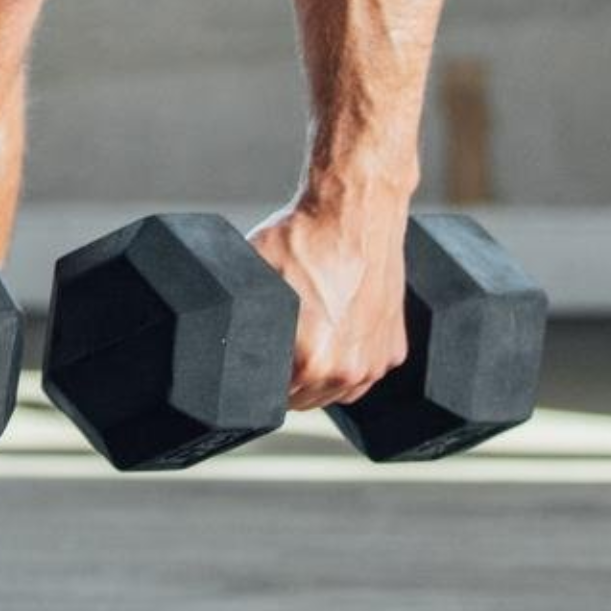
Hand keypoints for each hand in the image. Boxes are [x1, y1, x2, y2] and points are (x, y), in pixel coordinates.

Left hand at [245, 206, 407, 411]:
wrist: (355, 210)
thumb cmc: (303, 239)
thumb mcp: (253, 279)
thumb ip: (240, 320)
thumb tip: (216, 336)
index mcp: (308, 361)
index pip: (272, 399)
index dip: (259, 382)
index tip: (256, 362)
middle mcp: (345, 370)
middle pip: (304, 400)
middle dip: (289, 382)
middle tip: (279, 347)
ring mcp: (374, 362)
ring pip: (335, 392)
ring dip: (320, 377)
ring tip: (307, 340)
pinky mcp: (394, 349)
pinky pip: (364, 375)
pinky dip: (350, 364)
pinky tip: (334, 337)